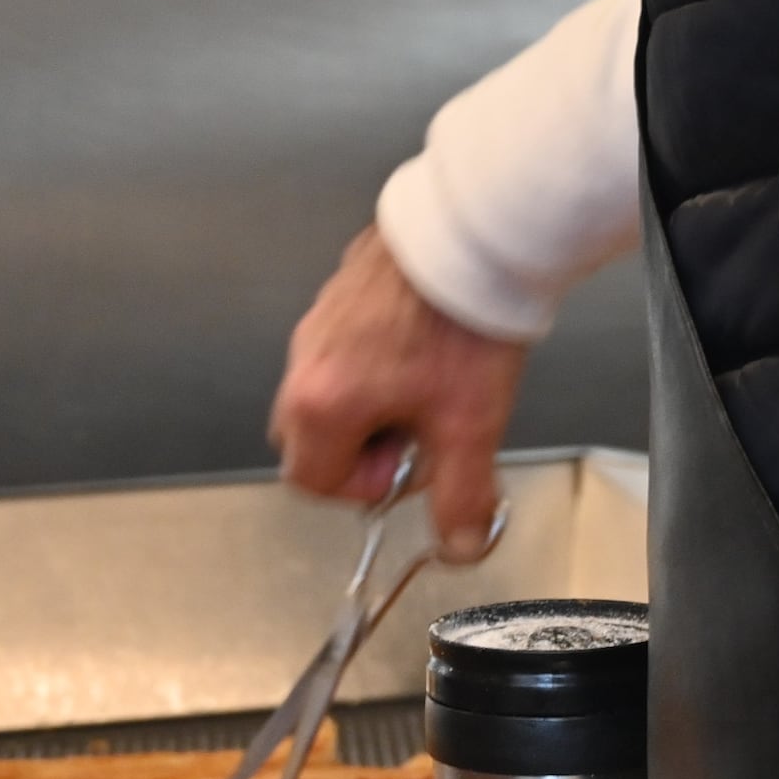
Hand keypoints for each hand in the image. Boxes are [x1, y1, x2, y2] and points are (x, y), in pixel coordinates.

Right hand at [267, 227, 527, 559]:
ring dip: (373, 402)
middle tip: (418, 428)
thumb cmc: (461, 323)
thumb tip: (458, 542)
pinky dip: (376, 360)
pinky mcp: (341, 292)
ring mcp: (319, 321)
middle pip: (312, 435)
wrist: (471, 235)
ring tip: (430, 381)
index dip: (364, 486)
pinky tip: (426, 343)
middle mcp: (306, 360)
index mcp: (322, 402)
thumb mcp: (470, 424)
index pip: (311, 479)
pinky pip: (345, 346)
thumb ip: (462, 495)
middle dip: (363, 447)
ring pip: (330, 388)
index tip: (407, 465)